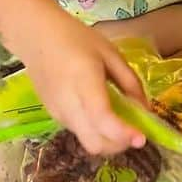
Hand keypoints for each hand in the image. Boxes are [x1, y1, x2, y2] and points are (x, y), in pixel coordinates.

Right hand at [12, 13, 148, 155]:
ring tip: (122, 123)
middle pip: (95, 143)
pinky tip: (103, 116)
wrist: (36, 37)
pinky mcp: (53, 116)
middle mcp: (68, 105)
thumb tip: (145, 110)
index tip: (142, 138)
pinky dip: (96, 133)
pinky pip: (79, 133)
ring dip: (108, 141)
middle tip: (135, 132)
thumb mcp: (111, 54)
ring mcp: (58, 113)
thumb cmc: (77, 39)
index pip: (102, 119)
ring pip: (86, 142)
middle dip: (119, 144)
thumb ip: (130, 82)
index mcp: (84, 82)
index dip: (124, 134)